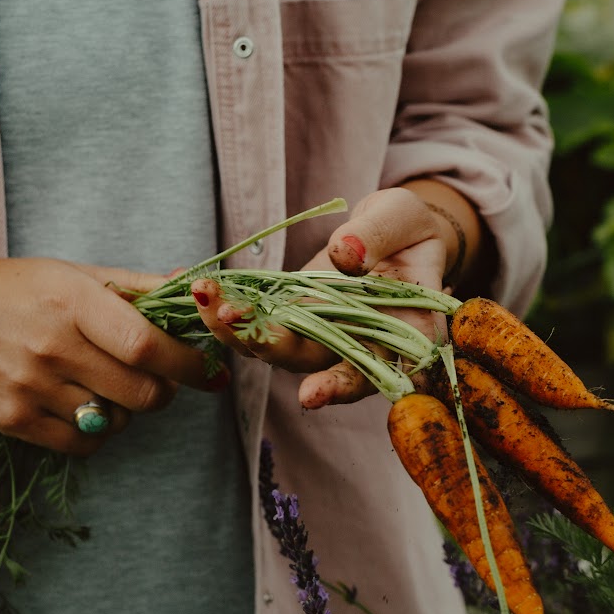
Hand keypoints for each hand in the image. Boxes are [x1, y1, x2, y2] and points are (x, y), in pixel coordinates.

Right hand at [0, 257, 210, 452]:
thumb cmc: (9, 290)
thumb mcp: (70, 274)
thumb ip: (136, 286)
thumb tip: (198, 290)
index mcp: (73, 300)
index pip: (149, 346)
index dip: (189, 365)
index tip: (209, 371)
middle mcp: (52, 345)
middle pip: (142, 392)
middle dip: (163, 391)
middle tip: (158, 380)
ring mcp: (30, 386)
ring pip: (115, 420)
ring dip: (126, 410)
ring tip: (107, 387)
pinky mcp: (12, 419)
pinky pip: (82, 443)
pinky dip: (97, 432)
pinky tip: (85, 408)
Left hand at [191, 185, 479, 408]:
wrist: (393, 232)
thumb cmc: (409, 227)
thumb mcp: (402, 218)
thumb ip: (377, 235)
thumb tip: (344, 255)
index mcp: (405, 334)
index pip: (378, 369)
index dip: (344, 385)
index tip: (311, 394)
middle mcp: (361, 347)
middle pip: (317, 363)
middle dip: (272, 347)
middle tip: (232, 323)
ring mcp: (324, 336)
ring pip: (281, 348)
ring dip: (240, 329)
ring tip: (207, 299)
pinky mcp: (295, 319)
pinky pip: (262, 322)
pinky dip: (233, 310)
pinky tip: (204, 290)